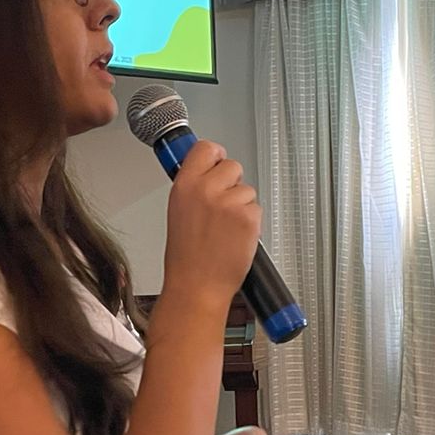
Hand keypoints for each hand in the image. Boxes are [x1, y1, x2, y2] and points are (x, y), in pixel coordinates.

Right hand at [162, 140, 260, 310]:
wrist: (197, 286)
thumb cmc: (186, 257)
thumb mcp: (178, 211)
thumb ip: (193, 187)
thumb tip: (208, 171)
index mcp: (185, 185)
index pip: (206, 148)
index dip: (216, 156)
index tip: (217, 163)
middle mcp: (207, 189)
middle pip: (233, 166)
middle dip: (232, 183)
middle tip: (222, 207)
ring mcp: (229, 203)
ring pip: (247, 190)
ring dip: (242, 206)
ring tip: (225, 229)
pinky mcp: (248, 218)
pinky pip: (256, 209)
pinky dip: (251, 223)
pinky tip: (235, 237)